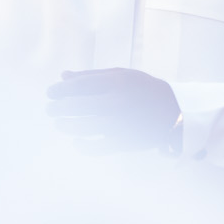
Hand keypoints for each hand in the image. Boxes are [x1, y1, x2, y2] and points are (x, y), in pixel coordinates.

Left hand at [47, 68, 180, 152]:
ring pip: (85, 128)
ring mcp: (122, 124)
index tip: (50, 93)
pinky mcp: (126, 142)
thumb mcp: (121, 75)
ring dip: (67, 126)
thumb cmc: (142, 90)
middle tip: (50, 110)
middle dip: (59, 108)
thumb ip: (91, 76)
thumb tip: (63, 76)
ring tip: (60, 124)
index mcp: (117, 82)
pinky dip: (83, 146)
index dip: (60, 90)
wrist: (173, 111)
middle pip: (79, 106)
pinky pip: (98, 148)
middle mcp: (119, 102)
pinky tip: (77, 142)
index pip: (80, 85)